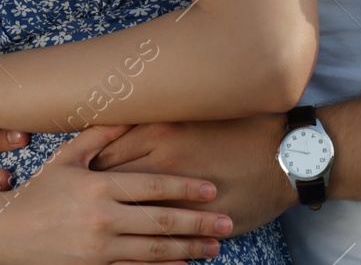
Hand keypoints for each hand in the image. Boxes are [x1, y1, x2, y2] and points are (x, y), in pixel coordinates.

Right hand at [0, 124, 235, 262]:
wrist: (7, 233)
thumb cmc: (40, 192)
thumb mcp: (66, 159)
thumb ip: (100, 138)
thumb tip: (129, 114)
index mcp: (98, 187)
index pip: (152, 187)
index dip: (185, 188)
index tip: (212, 190)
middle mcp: (102, 219)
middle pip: (161, 222)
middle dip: (198, 223)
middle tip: (227, 223)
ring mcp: (98, 249)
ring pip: (153, 251)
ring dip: (188, 249)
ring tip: (214, 247)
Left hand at [92, 115, 296, 234]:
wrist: (285, 154)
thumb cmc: (238, 129)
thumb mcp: (192, 117)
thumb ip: (155, 125)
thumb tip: (119, 131)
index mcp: (160, 133)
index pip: (107, 153)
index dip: (88, 168)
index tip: (76, 176)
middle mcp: (166, 162)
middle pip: (114, 185)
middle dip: (94, 198)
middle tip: (76, 207)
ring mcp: (183, 195)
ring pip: (137, 214)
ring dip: (117, 223)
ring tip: (98, 230)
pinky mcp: (201, 218)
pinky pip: (165, 233)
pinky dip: (146, 240)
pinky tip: (134, 244)